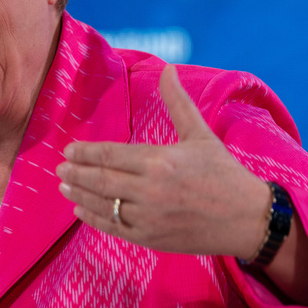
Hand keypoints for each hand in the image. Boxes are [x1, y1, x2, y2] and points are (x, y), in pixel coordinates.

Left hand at [56, 65, 271, 258]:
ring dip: (79, 196)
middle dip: (76, 174)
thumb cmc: (224, 173)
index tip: (69, 151)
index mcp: (160, 161)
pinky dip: (94, 219)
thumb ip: (178, 103)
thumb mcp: (201, 134)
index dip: (86, 153)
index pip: (111, 155)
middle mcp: (150, 190)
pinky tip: (81, 211)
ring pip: (103, 205)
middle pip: (101, 180)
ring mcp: (149, 217)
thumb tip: (167, 69)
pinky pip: (114, 228)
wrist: (248, 219)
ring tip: (64, 187)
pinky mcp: (151, 238)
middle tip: (59, 169)